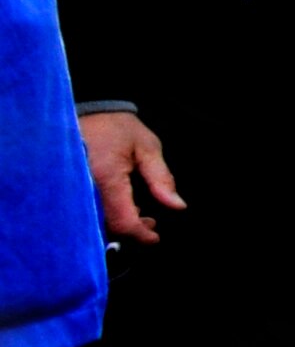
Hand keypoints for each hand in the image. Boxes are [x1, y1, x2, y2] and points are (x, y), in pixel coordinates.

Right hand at [80, 111, 182, 243]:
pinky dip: (102, 215)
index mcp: (106, 177)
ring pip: (94, 222)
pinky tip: (118, 206)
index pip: (122, 221)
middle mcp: (84, 187)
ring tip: (138, 213)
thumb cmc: (118, 127)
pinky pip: (83, 211)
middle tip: (150, 222)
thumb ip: (161, 179)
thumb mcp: (147, 147)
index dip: (140, 234)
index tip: (155, 237)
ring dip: (117, 224)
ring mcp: (72, 189)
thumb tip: (177, 206)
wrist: (86, 109)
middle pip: (106, 226)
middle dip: (131, 230)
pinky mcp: (66, 188)